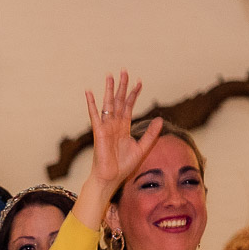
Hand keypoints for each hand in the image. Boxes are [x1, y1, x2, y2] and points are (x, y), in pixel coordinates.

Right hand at [83, 71, 161, 189]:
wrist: (111, 178)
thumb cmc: (123, 167)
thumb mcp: (142, 148)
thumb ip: (151, 134)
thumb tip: (160, 119)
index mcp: (123, 127)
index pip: (129, 106)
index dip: (134, 94)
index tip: (139, 81)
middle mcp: (114, 124)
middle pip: (119, 101)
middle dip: (122, 86)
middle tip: (124, 70)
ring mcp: (106, 127)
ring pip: (108, 104)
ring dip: (109, 90)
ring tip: (110, 75)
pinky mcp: (99, 132)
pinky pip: (95, 115)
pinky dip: (91, 103)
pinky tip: (89, 92)